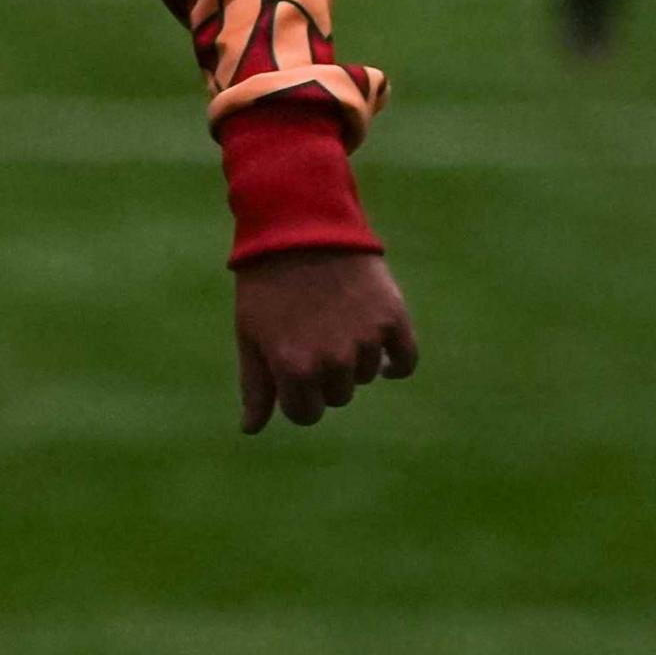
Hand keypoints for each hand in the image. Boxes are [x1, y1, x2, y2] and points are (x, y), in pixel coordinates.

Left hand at [234, 250, 416, 432]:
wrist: (301, 224)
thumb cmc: (267, 282)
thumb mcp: (250, 333)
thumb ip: (255, 386)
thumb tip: (251, 429)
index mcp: (294, 368)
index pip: (305, 414)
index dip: (297, 396)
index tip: (292, 370)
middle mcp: (333, 360)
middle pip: (336, 397)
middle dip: (323, 375)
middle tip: (312, 337)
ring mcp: (366, 340)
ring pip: (365, 376)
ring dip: (352, 359)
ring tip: (334, 321)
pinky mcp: (392, 318)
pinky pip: (405, 361)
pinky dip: (396, 363)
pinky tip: (385, 357)